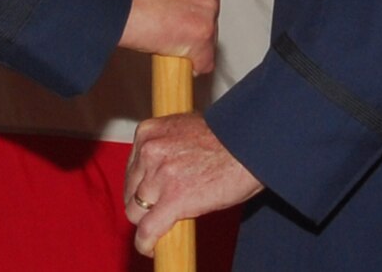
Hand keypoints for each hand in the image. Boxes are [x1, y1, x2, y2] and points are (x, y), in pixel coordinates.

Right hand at [117, 0, 221, 73]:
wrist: (111, 1)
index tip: (177, 4)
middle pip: (210, 7)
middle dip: (192, 17)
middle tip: (167, 22)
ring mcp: (209, 7)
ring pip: (208, 34)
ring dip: (190, 40)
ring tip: (163, 38)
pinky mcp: (203, 35)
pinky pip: (205, 60)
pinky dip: (193, 63)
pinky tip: (175, 60)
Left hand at [123, 114, 263, 255]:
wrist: (250, 146)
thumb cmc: (227, 138)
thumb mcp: (185, 131)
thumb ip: (167, 147)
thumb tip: (158, 169)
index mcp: (149, 132)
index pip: (132, 168)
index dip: (140, 186)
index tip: (147, 197)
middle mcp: (149, 151)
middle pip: (131, 191)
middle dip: (144, 204)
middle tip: (160, 212)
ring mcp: (159, 176)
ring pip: (136, 212)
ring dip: (149, 222)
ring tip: (164, 227)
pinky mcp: (173, 200)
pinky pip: (147, 230)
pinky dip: (145, 243)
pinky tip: (151, 249)